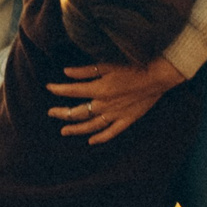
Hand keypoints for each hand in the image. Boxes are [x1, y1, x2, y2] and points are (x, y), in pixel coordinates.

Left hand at [49, 56, 185, 142]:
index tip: (49, 88)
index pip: (72, 91)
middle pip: (78, 112)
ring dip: (76, 129)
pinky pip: (111, 133)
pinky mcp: (127, 120)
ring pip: (91, 126)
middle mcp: (104, 105)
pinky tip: (91, 141)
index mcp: (98, 89)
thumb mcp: (108, 65)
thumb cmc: (134, 67)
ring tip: (64, 131)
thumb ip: (85, 71)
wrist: (157, 77)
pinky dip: (100, 138)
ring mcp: (115, 115)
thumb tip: (66, 72)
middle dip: (62, 113)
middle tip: (52, 112)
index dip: (58, 90)